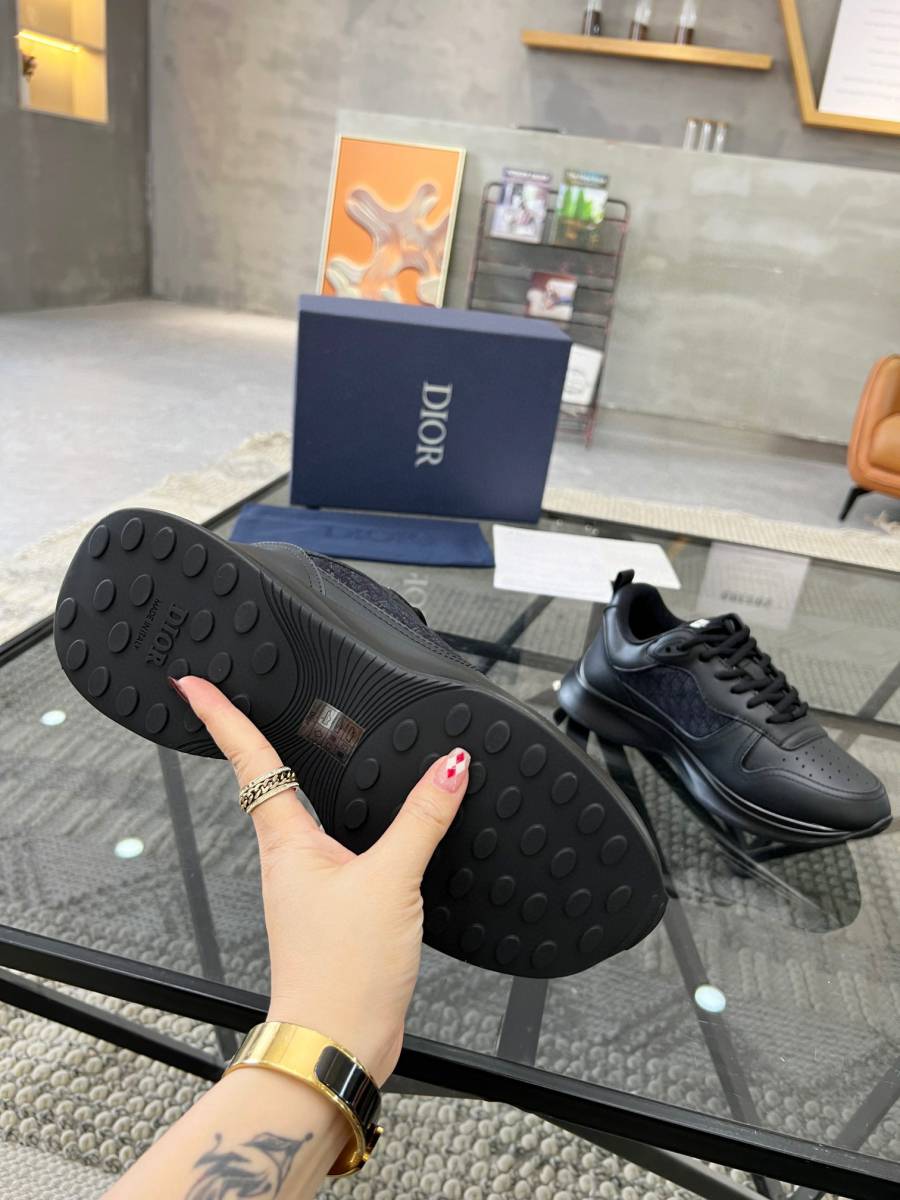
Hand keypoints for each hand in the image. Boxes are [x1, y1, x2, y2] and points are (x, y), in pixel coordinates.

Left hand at [172, 676, 469, 1085]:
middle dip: (253, 739)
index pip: (250, 761)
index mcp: (287, 842)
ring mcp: (308, 886)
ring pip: (301, 816)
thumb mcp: (390, 880)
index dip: (222, 717)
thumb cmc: (343, 972)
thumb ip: (421, 818)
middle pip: (266, 783)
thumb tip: (449, 765)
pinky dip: (343, 823)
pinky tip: (365, 827)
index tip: (194, 684)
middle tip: (240, 699)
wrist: (337, 1043)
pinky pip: (334, 849)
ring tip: (299, 747)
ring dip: (298, 779)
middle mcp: (289, 859)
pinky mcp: (333, 910)